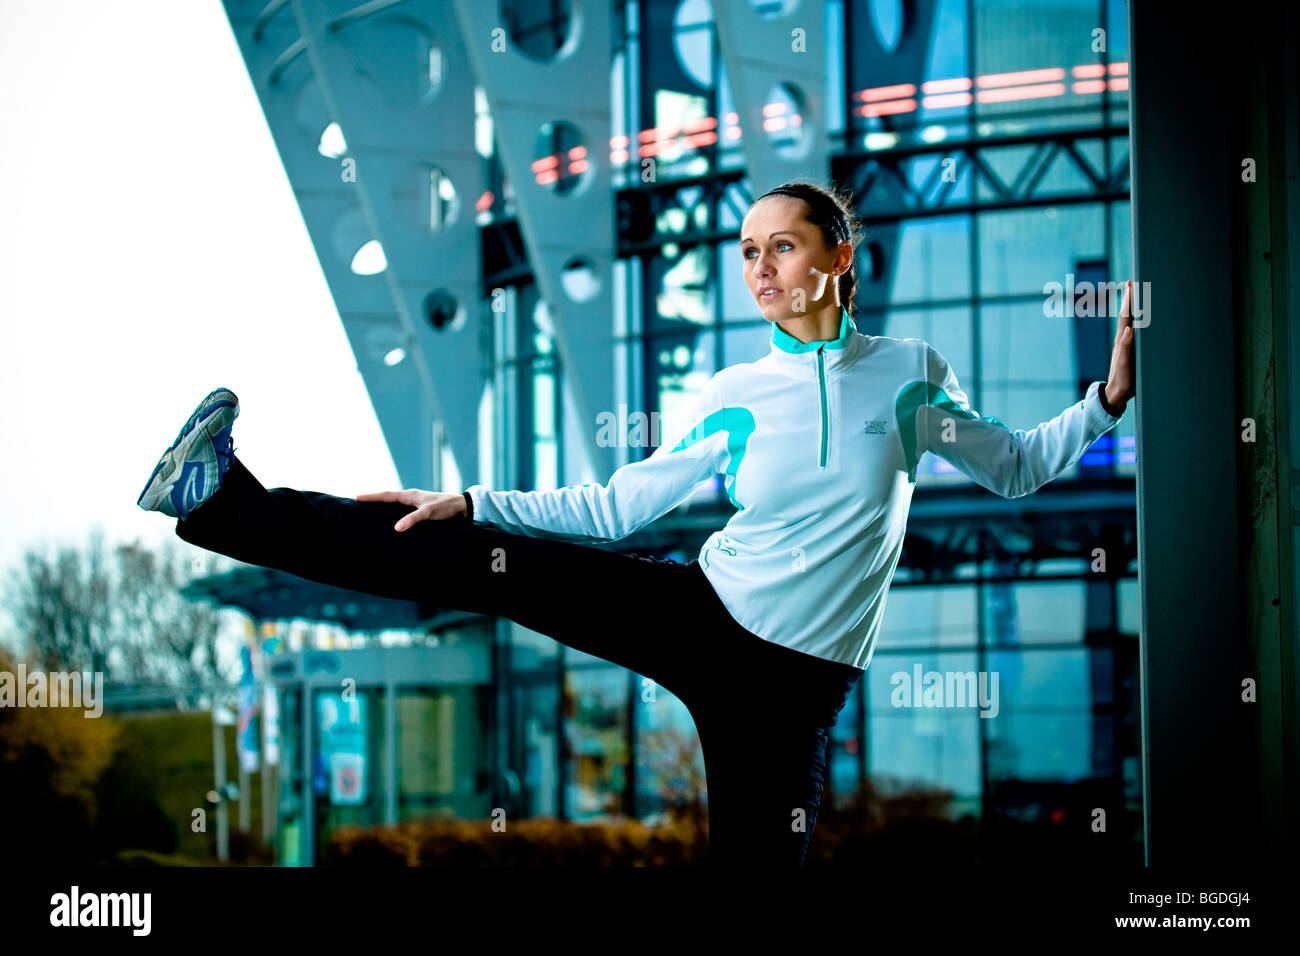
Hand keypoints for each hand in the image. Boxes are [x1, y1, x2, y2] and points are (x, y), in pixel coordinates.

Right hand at [355, 488, 466, 530]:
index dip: (372, 497)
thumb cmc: (446, 508)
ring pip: (395, 504)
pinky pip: (403, 510)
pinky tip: (393, 520)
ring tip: (371, 511)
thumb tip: (396, 528)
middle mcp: (411, 497)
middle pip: (388, 498)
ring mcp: (416, 503)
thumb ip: (412, 519)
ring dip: (384, 506)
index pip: (386, 495)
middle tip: (360, 503)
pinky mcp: (421, 510)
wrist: (463, 508)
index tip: (357, 497)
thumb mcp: (428, 513)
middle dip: (374, 500)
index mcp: (410, 495)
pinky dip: (394, 513)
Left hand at [1104, 280, 1136, 412]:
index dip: (1129, 300)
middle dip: (1129, 299)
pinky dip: (1136, 320)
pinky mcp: (1130, 350)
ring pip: (1131, 321)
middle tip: (1131, 283)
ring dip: (1133, 307)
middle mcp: (1124, 339)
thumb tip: (1128, 330)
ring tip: (1135, 294)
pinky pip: (1134, 330)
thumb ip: (1125, 348)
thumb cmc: (1122, 380)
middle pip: (1128, 315)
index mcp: (1123, 340)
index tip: (1130, 284)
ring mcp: (1127, 344)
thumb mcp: (1124, 365)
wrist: (1118, 393)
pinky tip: (1139, 318)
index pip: (1127, 316)